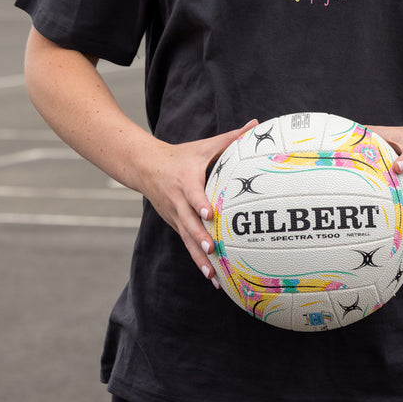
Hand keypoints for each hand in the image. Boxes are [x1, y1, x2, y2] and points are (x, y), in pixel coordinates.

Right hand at [135, 119, 256, 288]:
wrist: (146, 167)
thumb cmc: (182, 156)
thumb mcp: (204, 146)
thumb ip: (230, 138)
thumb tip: (256, 124)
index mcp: (186, 181)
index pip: (192, 194)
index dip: (199, 204)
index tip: (209, 214)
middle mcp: (178, 201)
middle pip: (188, 222)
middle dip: (199, 237)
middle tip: (212, 250)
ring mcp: (175, 216)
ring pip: (187, 239)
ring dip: (199, 257)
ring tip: (212, 275)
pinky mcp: (176, 225)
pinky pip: (187, 245)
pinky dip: (198, 261)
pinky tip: (211, 277)